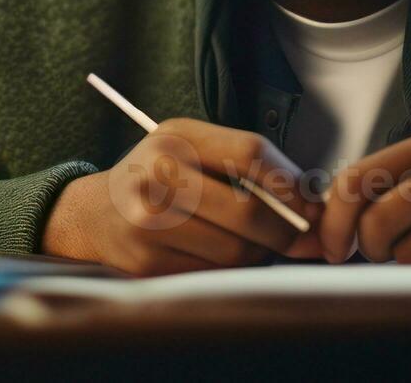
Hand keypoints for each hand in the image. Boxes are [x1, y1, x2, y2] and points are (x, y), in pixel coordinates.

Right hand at [43, 118, 325, 275]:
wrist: (95, 213)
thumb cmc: (157, 177)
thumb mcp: (192, 150)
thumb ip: (247, 166)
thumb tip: (315, 207)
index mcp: (176, 138)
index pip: (252, 153)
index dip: (292, 183)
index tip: (311, 204)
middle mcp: (159, 176)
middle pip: (250, 212)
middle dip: (286, 232)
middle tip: (297, 238)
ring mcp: (150, 222)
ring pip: (236, 251)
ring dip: (258, 254)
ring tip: (254, 245)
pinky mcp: (147, 261)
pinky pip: (213, 273)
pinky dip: (229, 270)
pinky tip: (221, 255)